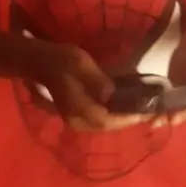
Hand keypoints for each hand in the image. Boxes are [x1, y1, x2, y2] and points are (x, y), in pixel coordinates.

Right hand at [25, 34, 145, 131]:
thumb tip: (112, 94)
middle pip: (108, 127)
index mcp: (78, 110)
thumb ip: (96, 80)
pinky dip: (112, 117)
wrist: (39, 62)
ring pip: (103, 125)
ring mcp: (75, 120)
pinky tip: (121, 107)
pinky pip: (98, 121)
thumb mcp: (79, 63)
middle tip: (146, 111)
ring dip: (121, 120)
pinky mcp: (76, 115)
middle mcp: (78, 121)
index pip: (108, 120)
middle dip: (128, 121)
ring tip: (137, 110)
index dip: (128, 118)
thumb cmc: (60, 59)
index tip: (145, 112)